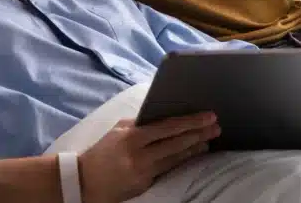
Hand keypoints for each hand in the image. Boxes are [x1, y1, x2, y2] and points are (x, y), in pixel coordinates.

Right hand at [77, 113, 219, 202]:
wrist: (85, 181)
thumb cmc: (102, 151)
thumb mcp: (118, 131)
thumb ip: (140, 123)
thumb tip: (165, 116)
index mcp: (132, 137)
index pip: (167, 127)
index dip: (190, 122)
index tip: (208, 116)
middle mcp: (139, 155)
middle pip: (176, 143)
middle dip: (199, 134)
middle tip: (216, 126)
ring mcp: (143, 172)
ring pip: (175, 158)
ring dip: (195, 148)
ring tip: (209, 140)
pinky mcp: (145, 185)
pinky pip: (168, 170)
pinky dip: (182, 160)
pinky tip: (193, 154)